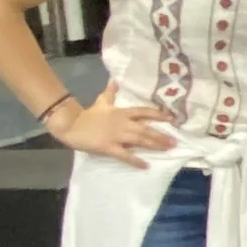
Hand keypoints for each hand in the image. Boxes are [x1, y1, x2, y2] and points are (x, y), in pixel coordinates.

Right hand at [56, 92, 175, 167]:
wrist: (71, 125)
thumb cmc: (88, 115)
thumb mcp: (101, 102)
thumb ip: (110, 92)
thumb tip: (115, 80)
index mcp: (122, 112)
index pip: (144, 112)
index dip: (158, 115)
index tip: (172, 119)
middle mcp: (122, 123)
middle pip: (145, 129)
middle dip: (161, 135)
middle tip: (175, 142)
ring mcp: (116, 136)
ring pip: (139, 140)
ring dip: (154, 145)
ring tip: (167, 149)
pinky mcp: (109, 147)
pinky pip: (125, 155)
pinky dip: (135, 161)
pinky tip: (146, 166)